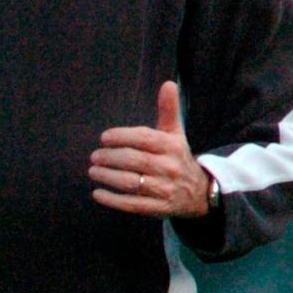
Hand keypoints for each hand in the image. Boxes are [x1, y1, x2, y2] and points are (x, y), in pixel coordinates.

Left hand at [88, 81, 210, 218]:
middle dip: (111, 157)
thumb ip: (169, 109)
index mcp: (172, 146)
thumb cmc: (178, 157)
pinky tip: (97, 194)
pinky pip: (132, 205)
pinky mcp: (159, 209)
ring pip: (131, 183)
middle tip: (94, 156)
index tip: (104, 138)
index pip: (143, 138)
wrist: (199, 193)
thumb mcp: (175, 133)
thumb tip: (169, 83)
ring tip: (92, 171)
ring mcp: (164, 190)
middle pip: (135, 161)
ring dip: (108, 177)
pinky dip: (113, 200)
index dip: (121, 136)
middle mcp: (169, 168)